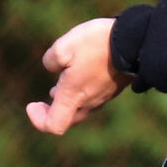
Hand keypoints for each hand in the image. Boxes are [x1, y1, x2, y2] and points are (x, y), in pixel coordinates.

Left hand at [26, 17, 132, 134]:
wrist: (135, 41)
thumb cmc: (97, 44)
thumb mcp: (64, 46)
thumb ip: (51, 61)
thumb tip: (53, 69)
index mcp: (73, 96)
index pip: (54, 125)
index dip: (39, 120)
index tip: (32, 105)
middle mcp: (89, 102)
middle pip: (67, 119)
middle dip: (52, 111)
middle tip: (43, 99)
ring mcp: (103, 96)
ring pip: (81, 107)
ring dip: (67, 99)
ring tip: (57, 85)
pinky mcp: (114, 87)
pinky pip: (93, 97)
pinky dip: (81, 90)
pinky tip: (80, 72)